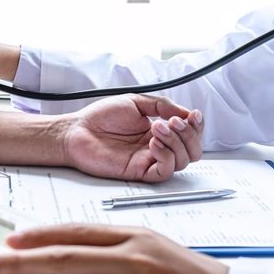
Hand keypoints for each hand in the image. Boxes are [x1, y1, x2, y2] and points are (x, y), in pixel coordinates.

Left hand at [0, 224, 227, 273]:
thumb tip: (63, 248)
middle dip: (20, 262)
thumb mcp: (148, 243)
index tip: (9, 240)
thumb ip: (108, 244)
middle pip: (64, 258)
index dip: (37, 235)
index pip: (73, 231)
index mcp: (131, 236)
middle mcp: (131, 261)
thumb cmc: (186, 271)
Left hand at [63, 94, 203, 181]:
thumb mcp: (136, 102)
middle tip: (171, 122)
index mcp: (158, 132)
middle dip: (189, 135)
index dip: (197, 127)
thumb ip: (162, 106)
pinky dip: (166, 156)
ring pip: (182, 162)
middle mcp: (156, 148)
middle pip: (192, 151)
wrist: (76, 130)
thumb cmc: (100, 117)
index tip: (193, 115)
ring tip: (157, 127)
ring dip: (176, 142)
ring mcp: (148, 161)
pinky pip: (163, 172)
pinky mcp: (138, 172)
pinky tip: (153, 142)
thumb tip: (186, 113)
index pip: (190, 135)